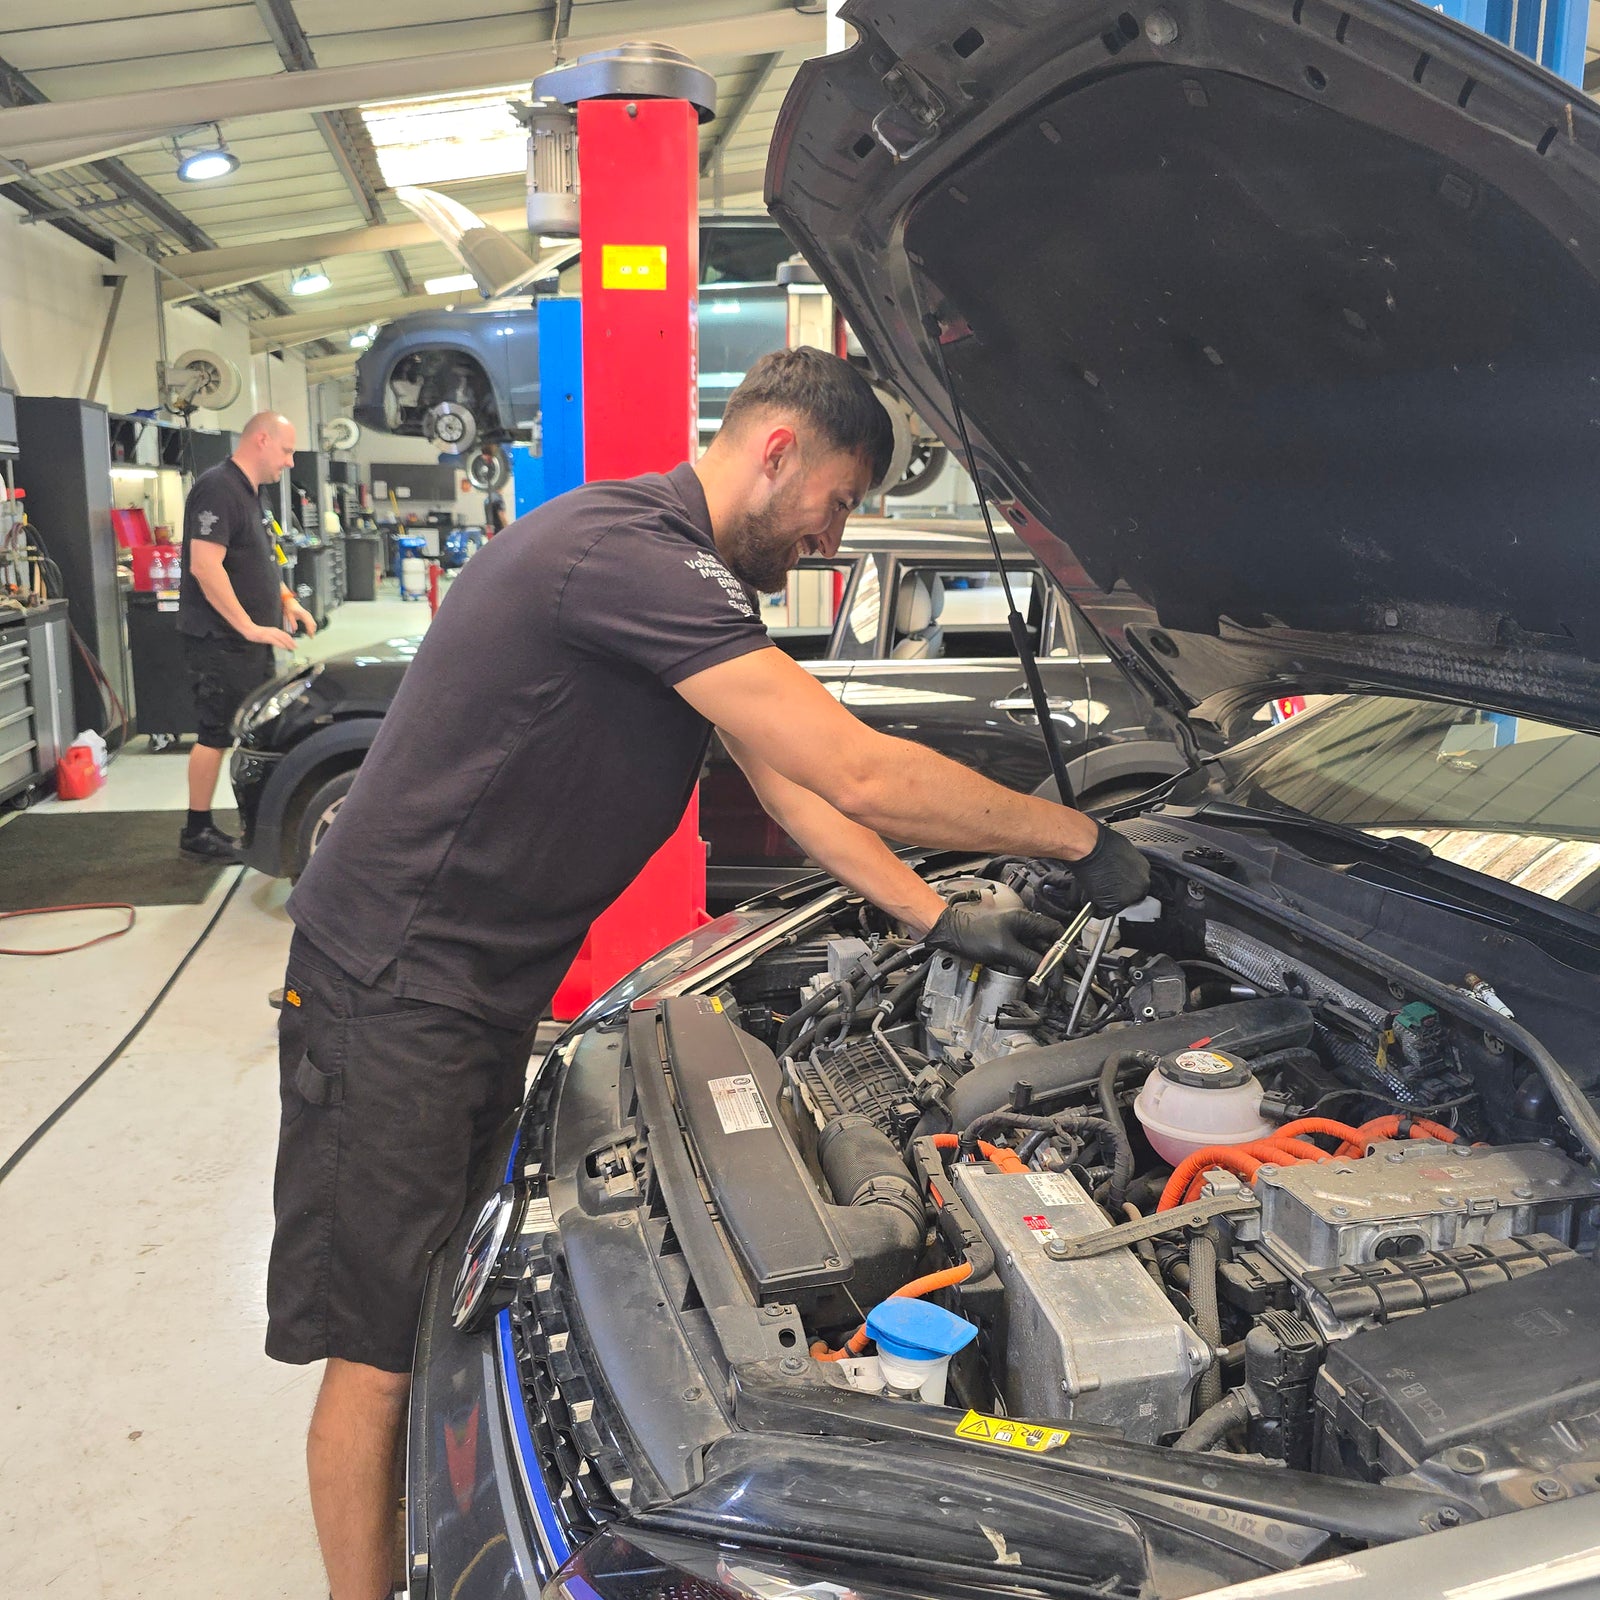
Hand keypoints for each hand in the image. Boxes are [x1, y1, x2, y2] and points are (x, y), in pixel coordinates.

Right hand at [245, 622, 296, 649]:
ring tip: (292, 648)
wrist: (248, 628)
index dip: (291, 640)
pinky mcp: (265, 637)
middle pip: (285, 637)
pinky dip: (280, 644)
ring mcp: (270, 634)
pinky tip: (284, 647)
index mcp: (275, 630)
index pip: (285, 635)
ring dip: (288, 644)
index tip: (295, 644)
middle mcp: (274, 631)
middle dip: (291, 642)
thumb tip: (280, 642)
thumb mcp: (267, 634)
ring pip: (281, 639)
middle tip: (296, 647)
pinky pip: (275, 641)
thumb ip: (274, 637)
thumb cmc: (257, 632)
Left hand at [282, 598, 316, 637]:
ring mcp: (308, 614)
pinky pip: (312, 621)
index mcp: (303, 614)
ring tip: (311, 634)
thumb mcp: (289, 615)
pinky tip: (311, 629)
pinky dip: (312, 626)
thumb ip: (292, 623)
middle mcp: (307, 614)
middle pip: (313, 624)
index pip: (309, 624)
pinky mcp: (308, 615)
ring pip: (313, 623)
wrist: (290, 602)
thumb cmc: (290, 607)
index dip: (310, 630)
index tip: (310, 635)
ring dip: (313, 629)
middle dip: (313, 631)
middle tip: (311, 637)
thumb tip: (295, 629)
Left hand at [925, 903, 1065, 975]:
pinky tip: (1034, 978)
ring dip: (1043, 968)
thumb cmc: (971, 933)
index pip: (1055, 932)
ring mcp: (1014, 935)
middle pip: (1047, 945)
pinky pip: (1025, 957)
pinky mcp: (1005, 945)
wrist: (948, 933)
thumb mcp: (1003, 948)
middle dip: (1056, 963)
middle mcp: (1022, 926)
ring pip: (1036, 953)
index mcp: (1025, 920)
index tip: (1071, 963)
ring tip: (1049, 984)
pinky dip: (1031, 968)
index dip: (1065, 948)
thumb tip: (1045, 969)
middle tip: (1060, 981)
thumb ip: (1027, 959)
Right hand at [1068, 822, 1150, 914]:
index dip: (1122, 885)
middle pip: (1129, 897)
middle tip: (1101, 888)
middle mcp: (1140, 884)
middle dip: (1115, 894)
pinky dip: (1094, 907)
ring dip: (1104, 901)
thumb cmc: (1100, 843)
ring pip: (1116, 905)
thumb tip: (1116, 868)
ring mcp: (1128, 896)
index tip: (1114, 884)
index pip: (1136, 884)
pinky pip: (1102, 912)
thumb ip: (1123, 864)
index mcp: (1144, 869)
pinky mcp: (1114, 905)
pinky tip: (1088, 895)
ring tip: (1092, 890)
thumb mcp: (1121, 850)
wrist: (1090, 848)